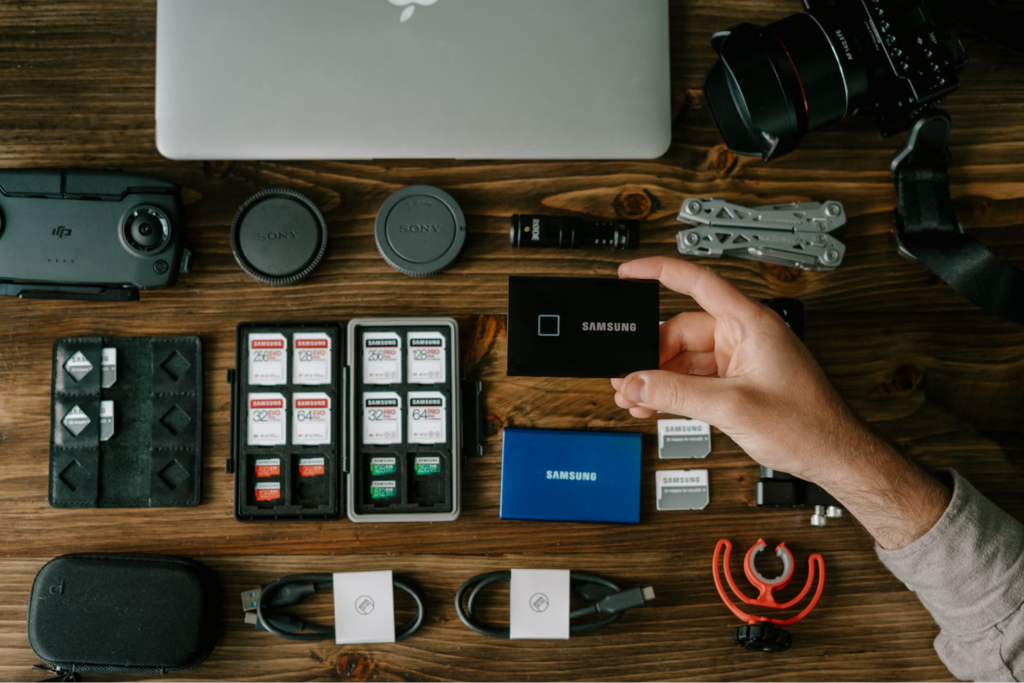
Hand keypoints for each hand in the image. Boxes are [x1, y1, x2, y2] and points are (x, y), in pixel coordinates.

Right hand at [610, 256, 855, 484]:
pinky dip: (673, 391)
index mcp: (750, 323)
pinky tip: (653, 404)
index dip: (659, 272)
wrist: (832, 456)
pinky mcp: (737, 382)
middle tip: (627, 376)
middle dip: (651, 354)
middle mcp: (745, 336)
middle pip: (681, 330)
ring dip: (658, 377)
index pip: (697, 283)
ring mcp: (740, 359)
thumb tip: (636, 382)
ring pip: (684, 358)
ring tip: (633, 396)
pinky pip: (695, 378)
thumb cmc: (807, 425)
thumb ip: (677, 393)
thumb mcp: (732, 406)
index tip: (629, 273)